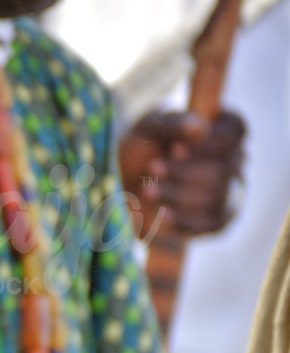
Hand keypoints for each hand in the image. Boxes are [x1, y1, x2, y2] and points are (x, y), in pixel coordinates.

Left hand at [120, 110, 245, 237]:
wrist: (122, 186)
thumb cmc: (141, 147)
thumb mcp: (148, 129)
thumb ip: (172, 124)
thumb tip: (200, 128)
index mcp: (222, 128)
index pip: (235, 130)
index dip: (210, 142)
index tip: (176, 147)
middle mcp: (233, 158)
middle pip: (225, 168)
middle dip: (183, 171)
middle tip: (152, 168)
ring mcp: (230, 190)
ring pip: (217, 197)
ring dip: (178, 195)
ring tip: (147, 190)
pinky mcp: (218, 218)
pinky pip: (212, 223)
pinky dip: (185, 220)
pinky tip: (162, 216)